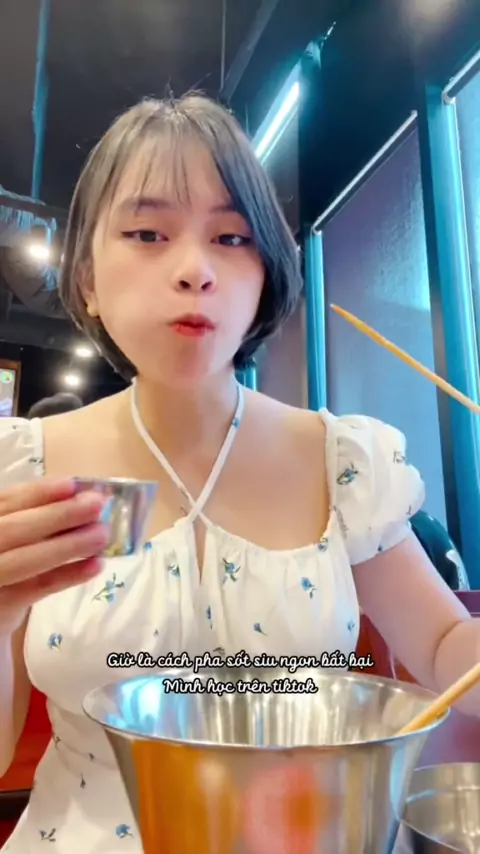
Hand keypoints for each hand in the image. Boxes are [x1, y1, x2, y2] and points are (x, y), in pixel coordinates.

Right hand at [0, 478, 108, 633]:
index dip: (39, 493)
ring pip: (26, 560)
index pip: (7, 501)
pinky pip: (40, 587)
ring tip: (102, 534)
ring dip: (68, 544)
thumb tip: (82, 498)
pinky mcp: (3, 605)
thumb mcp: (15, 531)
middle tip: (97, 505)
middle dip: (58, 515)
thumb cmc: (10, 556)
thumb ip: (36, 515)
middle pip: (14, 529)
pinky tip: (96, 564)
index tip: (71, 484)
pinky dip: (70, 574)